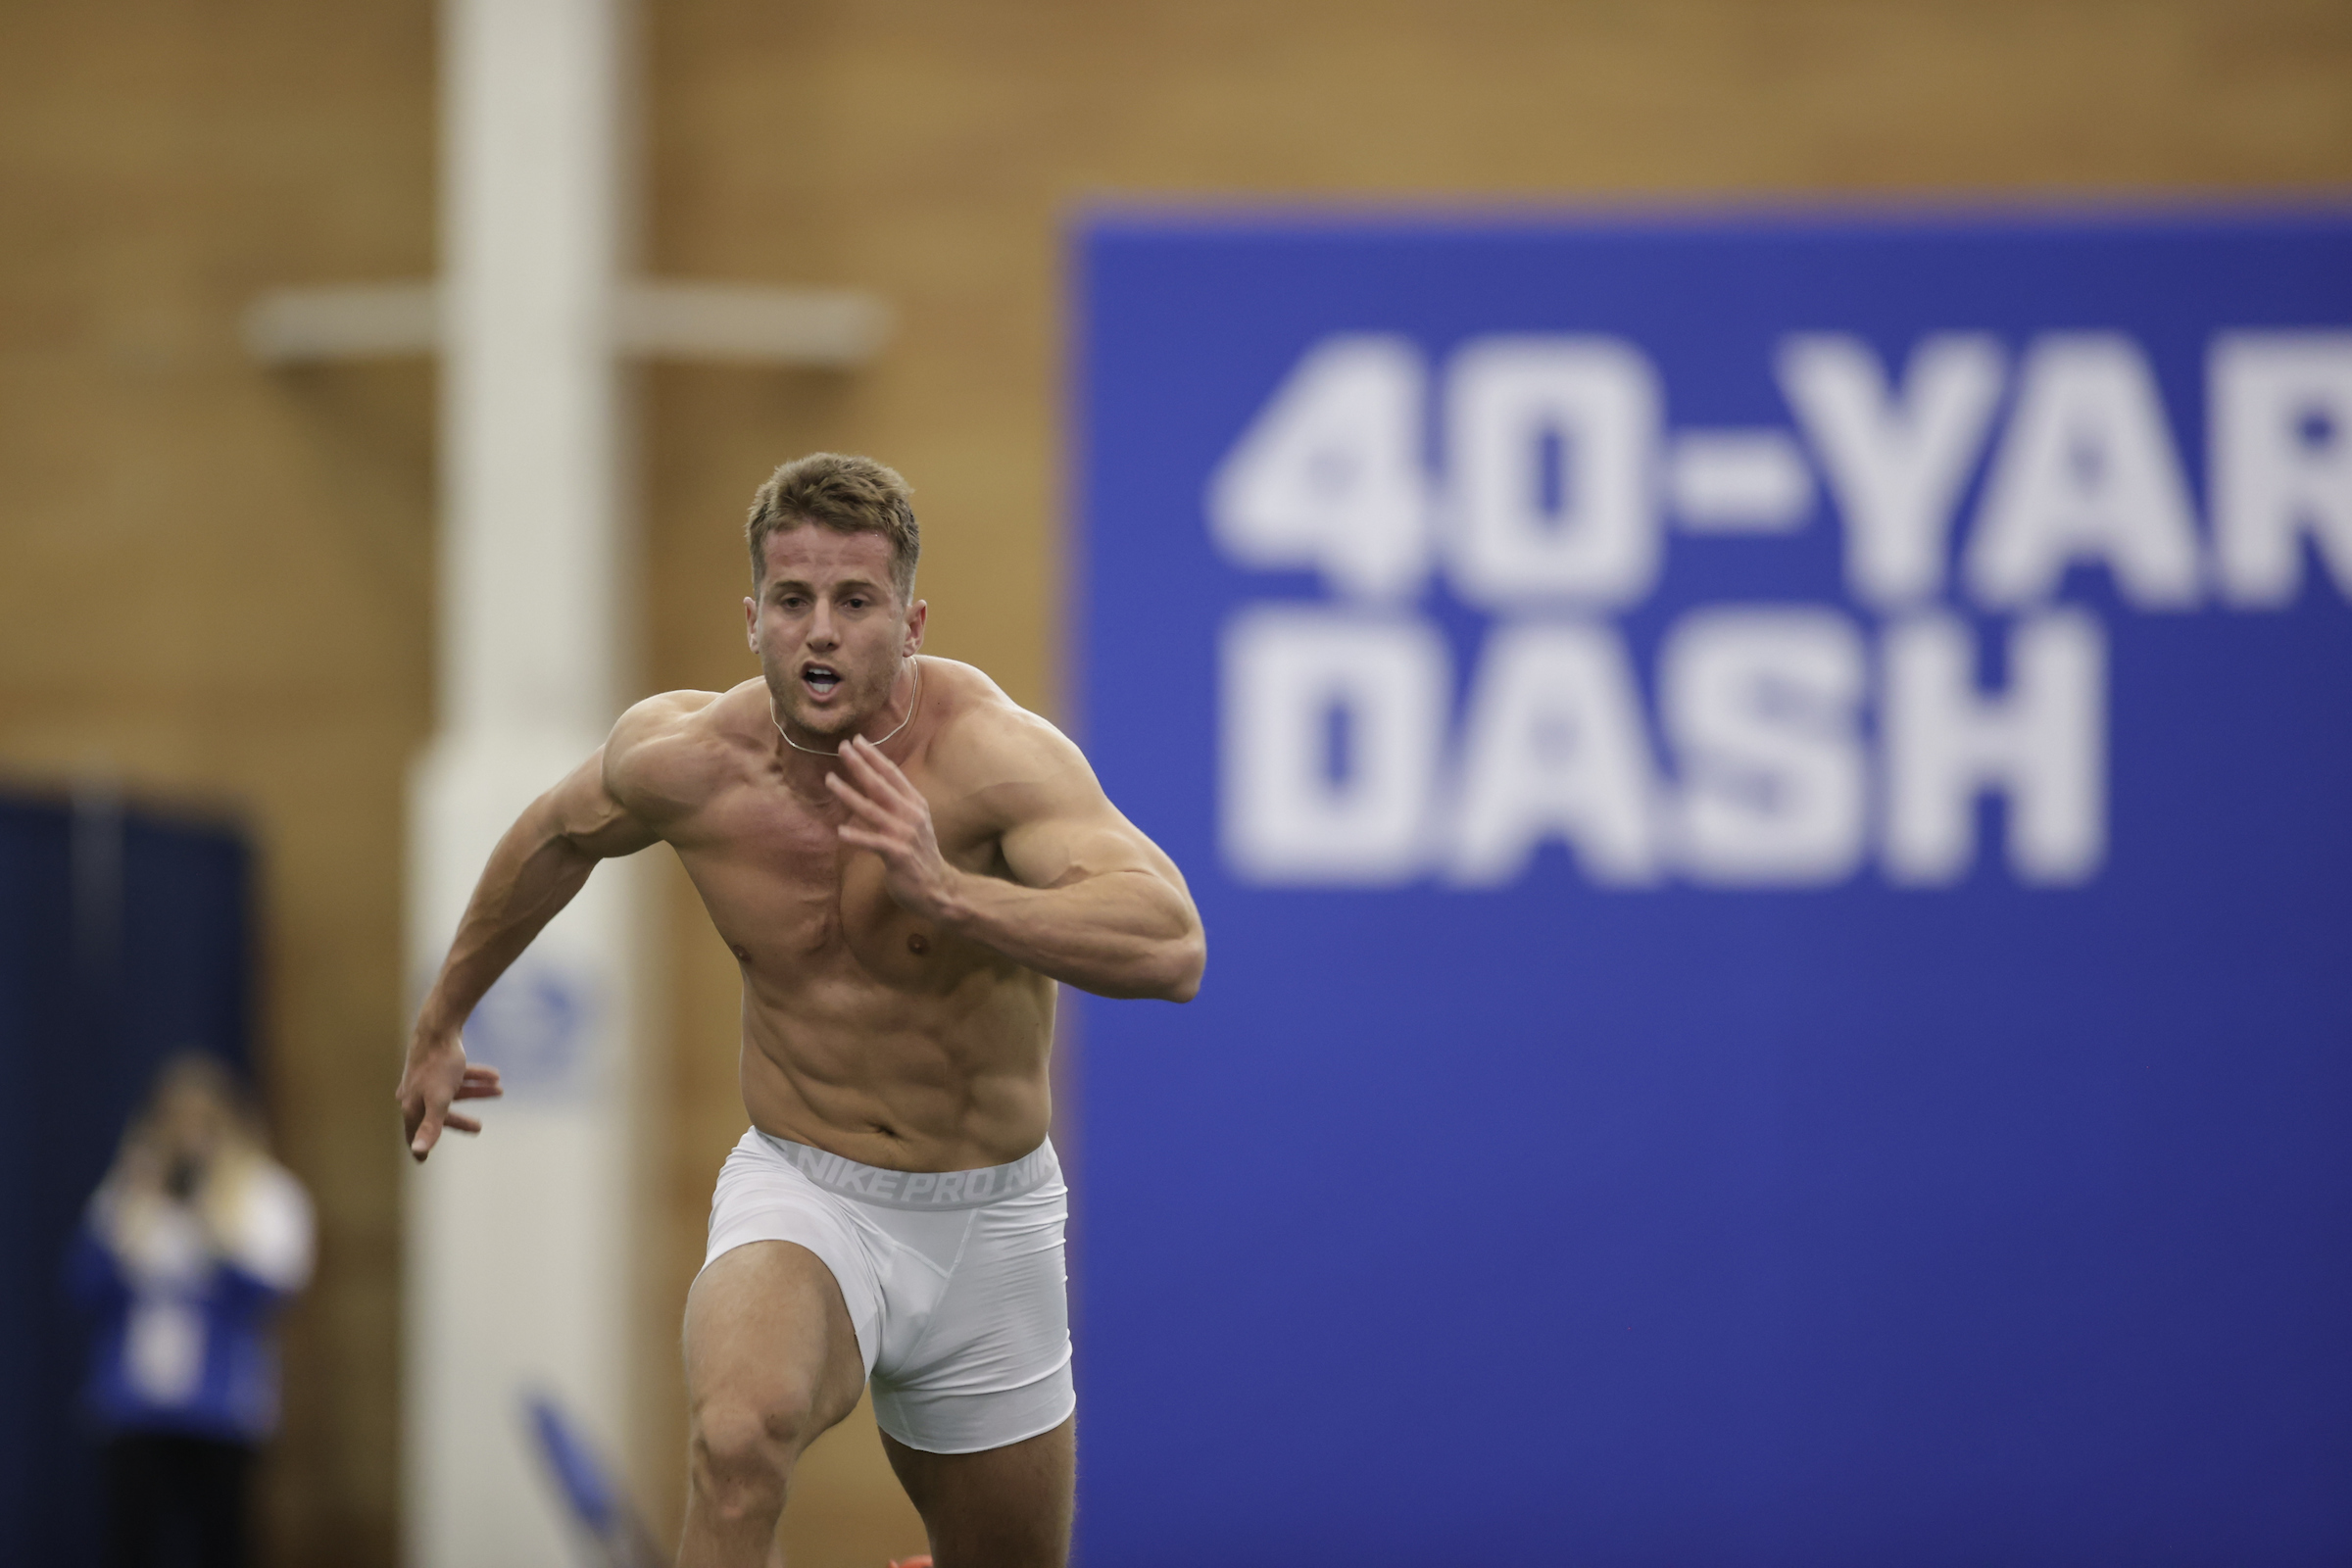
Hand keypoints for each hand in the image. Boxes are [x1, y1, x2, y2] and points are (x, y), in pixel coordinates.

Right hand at [397, 1034, 503, 1162]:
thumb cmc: (438, 1065)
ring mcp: (425, 1077)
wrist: (439, 1027)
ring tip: (499, 1091)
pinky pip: (456, 1075)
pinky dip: (475, 1077)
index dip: (419, 1146)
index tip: (422, 1161)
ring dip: (477, 1092)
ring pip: (452, 1092)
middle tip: (479, 1127)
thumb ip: (431, 1126)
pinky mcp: (437, 1063)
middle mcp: (415, 1092)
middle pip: (437, 1113)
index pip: (414, 1132)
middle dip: (460, 1120)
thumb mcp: (439, 1099)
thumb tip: (417, 1153)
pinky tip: (495, 1076)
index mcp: (412, 1105)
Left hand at [828, 736, 959, 920]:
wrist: (938, 888)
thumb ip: (897, 804)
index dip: (874, 756)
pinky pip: (874, 842)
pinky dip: (857, 836)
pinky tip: (840, 831)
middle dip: (860, 765)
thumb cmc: (920, 855)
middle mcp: (911, 814)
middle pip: (880, 785)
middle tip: (842, 747)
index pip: (892, 774)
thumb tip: (874, 785)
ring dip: (848, 793)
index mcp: (915, 803)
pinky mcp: (898, 854)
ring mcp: (905, 834)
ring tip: (829, 780)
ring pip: (872, 809)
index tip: (857, 740)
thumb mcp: (914, 823)